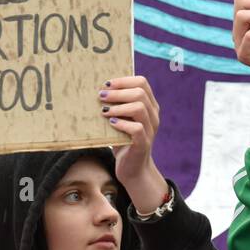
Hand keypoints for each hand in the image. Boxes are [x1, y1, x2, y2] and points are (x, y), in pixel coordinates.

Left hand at [98, 75, 168, 213]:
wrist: (133, 170)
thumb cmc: (124, 142)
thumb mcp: (121, 120)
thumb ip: (117, 106)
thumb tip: (97, 90)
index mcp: (149, 106)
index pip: (142, 82)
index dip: (123, 80)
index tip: (106, 84)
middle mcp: (153, 115)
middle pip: (140, 93)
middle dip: (118, 92)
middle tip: (101, 96)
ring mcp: (150, 129)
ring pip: (140, 108)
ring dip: (118, 107)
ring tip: (104, 111)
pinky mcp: (144, 143)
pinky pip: (137, 129)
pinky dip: (122, 124)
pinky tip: (111, 124)